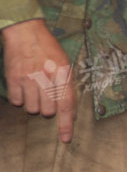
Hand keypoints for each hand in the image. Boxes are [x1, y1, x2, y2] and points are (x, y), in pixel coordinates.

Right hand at [2, 19, 76, 142]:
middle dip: (48, 109)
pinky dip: (20, 99)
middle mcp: (46, 78)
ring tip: (34, 90)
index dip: (66, 124)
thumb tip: (68, 109)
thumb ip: (67, 86)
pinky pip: (17, 101)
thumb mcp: (65, 64)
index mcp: (63, 75)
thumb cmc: (48, 49)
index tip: (66, 139)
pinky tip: (23, 87)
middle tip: (46, 96)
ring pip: (32, 109)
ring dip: (34, 104)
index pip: (67, 105)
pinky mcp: (14, 78)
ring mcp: (28, 79)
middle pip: (48, 111)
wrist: (26, 32)